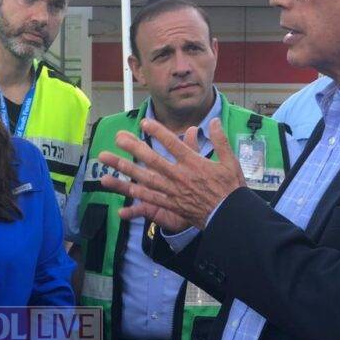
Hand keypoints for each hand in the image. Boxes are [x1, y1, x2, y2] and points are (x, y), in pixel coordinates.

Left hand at [99, 118, 244, 229]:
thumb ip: (220, 141)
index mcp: (194, 164)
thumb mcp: (230, 162)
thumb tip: (212, 122)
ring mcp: (173, 192)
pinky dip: (135, 193)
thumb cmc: (231, 189)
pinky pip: (150, 198)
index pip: (173, 144)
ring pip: (145, 179)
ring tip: (108, 160)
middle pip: (153, 160)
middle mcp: (180, 176)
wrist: (231, 217)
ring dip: (125, 169)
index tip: (144, 123)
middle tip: (118, 137)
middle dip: (134, 148)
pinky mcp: (171, 205)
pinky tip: (122, 186)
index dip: (158, 132)